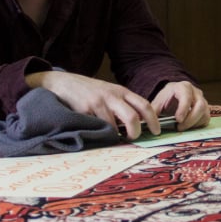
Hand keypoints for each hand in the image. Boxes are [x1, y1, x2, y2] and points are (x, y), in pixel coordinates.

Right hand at [29, 70, 159, 139]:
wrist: (63, 83)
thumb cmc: (90, 91)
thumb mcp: (109, 92)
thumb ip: (123, 104)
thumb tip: (139, 124)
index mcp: (121, 91)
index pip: (144, 105)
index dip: (154, 120)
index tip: (157, 131)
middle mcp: (111, 96)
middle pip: (133, 117)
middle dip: (136, 132)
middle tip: (134, 138)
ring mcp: (98, 103)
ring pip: (114, 126)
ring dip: (114, 135)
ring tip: (110, 134)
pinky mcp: (84, 110)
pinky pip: (97, 127)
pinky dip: (100, 133)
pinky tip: (96, 130)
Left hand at [151, 81, 209, 131]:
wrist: (173, 95)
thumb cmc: (166, 99)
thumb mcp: (157, 103)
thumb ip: (153, 112)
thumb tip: (148, 123)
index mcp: (183, 87)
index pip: (187, 97)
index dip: (183, 109)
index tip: (178, 120)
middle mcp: (196, 92)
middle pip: (200, 106)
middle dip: (190, 120)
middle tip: (179, 128)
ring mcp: (203, 100)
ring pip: (205, 113)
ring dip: (194, 124)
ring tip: (182, 128)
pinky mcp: (205, 109)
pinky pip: (206, 119)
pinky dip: (198, 125)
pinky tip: (188, 127)